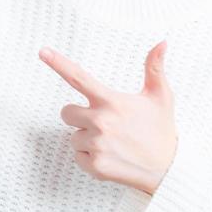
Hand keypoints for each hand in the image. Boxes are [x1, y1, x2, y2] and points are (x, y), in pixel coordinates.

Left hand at [39, 41, 179, 195]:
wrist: (168, 169)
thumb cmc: (161, 130)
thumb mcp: (161, 96)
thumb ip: (155, 68)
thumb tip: (162, 42)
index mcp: (111, 102)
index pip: (79, 78)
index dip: (58, 63)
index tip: (42, 51)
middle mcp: (101, 122)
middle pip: (66, 112)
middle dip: (79, 116)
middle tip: (104, 123)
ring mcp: (96, 145)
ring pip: (73, 137)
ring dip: (87, 138)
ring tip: (112, 142)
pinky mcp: (95, 165)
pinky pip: (78, 156)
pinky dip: (90, 157)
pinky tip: (110, 156)